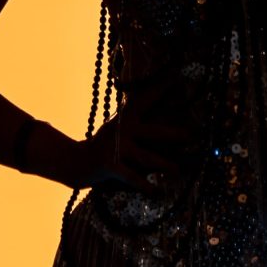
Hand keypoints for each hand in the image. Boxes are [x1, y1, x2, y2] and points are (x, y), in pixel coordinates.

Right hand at [78, 65, 197, 189]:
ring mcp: (117, 148)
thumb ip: (139, 116)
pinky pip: (131, 177)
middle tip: (191, 136)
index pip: (146, 99)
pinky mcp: (112, 166)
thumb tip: (171, 115)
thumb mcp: (120, 124)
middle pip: (153, 131)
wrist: (76, 161)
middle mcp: (123, 130)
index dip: (162, 88)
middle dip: (172, 134)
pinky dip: (144, 185)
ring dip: (162, 164)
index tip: (178, 76)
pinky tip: (156, 190)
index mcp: (127, 117)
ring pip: (145, 157)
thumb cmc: (106, 143)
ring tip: (177, 169)